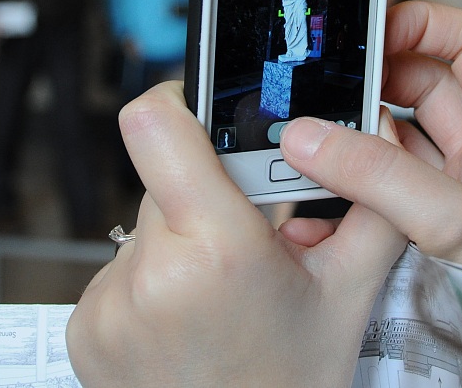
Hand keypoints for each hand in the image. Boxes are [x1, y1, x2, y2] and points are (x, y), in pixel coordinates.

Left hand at [66, 83, 406, 387]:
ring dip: (180, 241)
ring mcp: (108, 304)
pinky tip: (186, 322)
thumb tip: (377, 130)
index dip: (178, 102)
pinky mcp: (83, 328)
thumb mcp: (349, 292)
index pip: (154, 123)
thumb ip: (371, 201)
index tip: (204, 116)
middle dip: (205, 193)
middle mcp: (149, 273)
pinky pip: (117, 272)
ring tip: (217, 294)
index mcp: (216, 249)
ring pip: (143, 226)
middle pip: (165, 177)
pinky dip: (152, 284)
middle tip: (244, 241)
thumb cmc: (295, 383)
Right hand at [279, 2, 461, 321]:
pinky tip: (323, 194)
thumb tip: (311, 137)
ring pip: (398, 135)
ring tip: (314, 136)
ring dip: (356, 135)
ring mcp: (461, 187)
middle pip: (425, 84)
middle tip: (325, 85)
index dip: (425, 24)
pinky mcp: (433, 224)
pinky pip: (384, 184)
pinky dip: (351, 183)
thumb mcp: (455, 223)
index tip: (372, 31)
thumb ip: (380, 177)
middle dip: (375, 81)